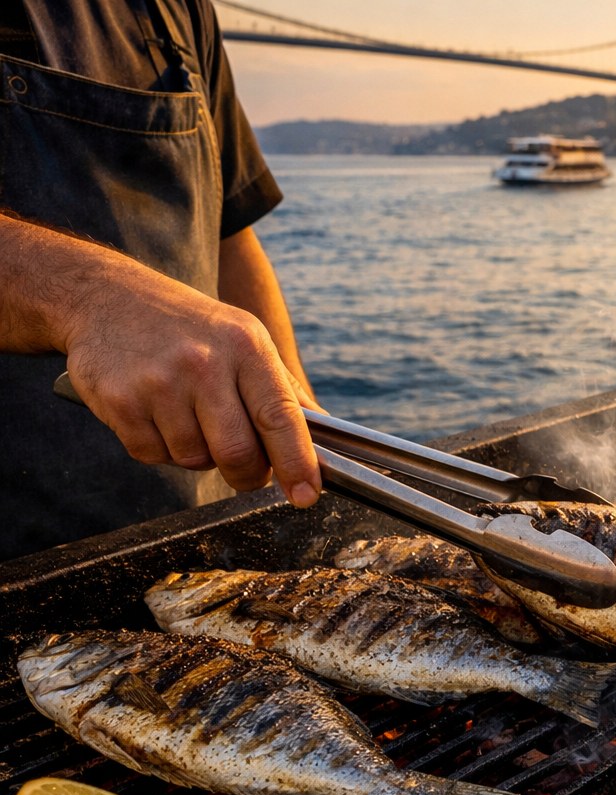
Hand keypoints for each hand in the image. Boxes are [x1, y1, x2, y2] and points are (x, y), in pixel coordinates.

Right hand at [0, 216, 320, 505]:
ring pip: (194, 460)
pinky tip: (157, 413)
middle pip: (238, 454)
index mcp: (246, 346)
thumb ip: (285, 392)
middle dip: (246, 474)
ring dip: (198, 455)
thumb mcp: (245, 339)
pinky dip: (160, 448)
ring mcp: (158, 382)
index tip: (306, 495)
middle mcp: (204, 363)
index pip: (280, 418)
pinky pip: (153, 456)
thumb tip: (328, 438)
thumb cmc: (190, 327)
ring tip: (189, 416)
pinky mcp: (119, 401)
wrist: (105, 296)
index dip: (297, 463)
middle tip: (245, 468)